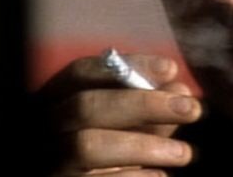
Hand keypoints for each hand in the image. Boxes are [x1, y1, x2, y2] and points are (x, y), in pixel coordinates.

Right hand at [32, 53, 201, 175]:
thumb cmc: (104, 158)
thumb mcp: (123, 130)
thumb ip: (147, 112)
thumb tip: (180, 91)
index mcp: (51, 102)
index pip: (81, 72)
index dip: (128, 66)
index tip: (171, 69)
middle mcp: (41, 129)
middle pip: (86, 106)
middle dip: (142, 104)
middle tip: (191, 108)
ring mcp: (48, 163)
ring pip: (87, 145)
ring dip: (143, 145)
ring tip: (185, 153)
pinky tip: (161, 176)